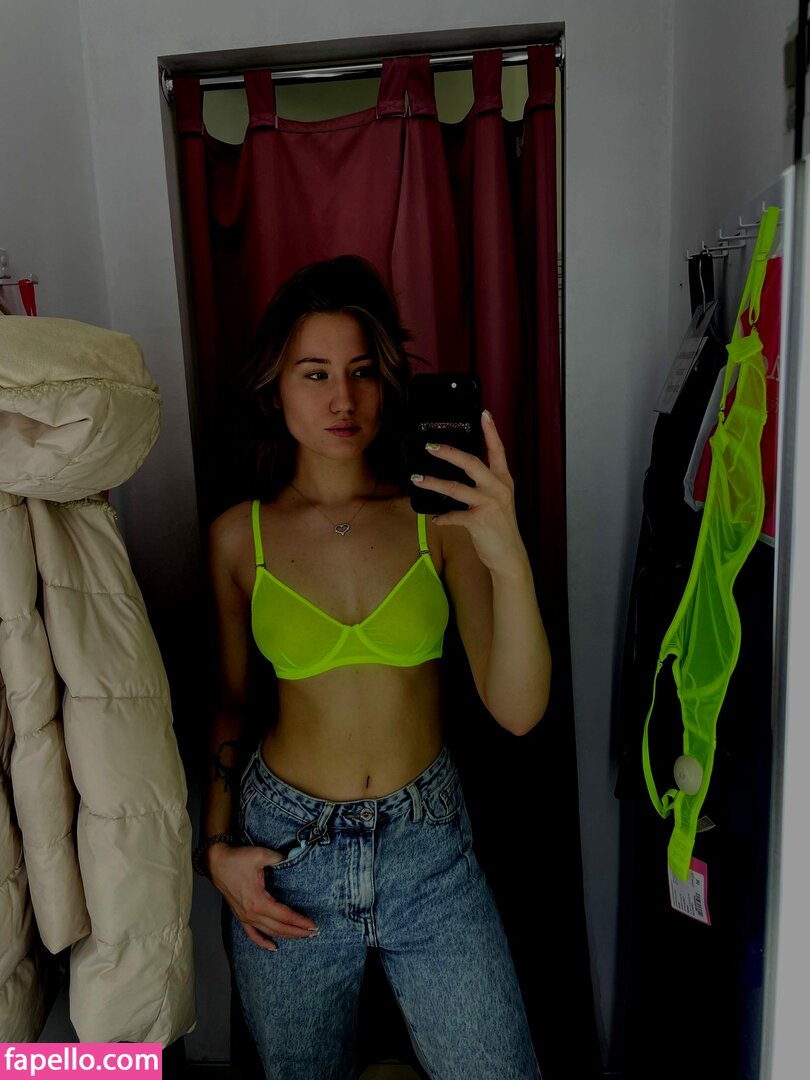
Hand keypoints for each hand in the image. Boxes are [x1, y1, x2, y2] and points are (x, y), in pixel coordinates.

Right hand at [208, 843, 318, 951]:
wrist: (216, 862)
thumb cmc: (238, 859)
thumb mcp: (261, 855)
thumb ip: (279, 858)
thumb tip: (293, 859)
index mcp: (258, 902)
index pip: (285, 916)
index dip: (300, 921)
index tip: (314, 925)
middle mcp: (251, 914)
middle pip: (279, 928)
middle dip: (297, 932)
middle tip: (313, 933)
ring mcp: (245, 917)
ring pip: (268, 932)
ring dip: (285, 935)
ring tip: (301, 936)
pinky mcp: (240, 916)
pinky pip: (252, 934)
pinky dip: (263, 942)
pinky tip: (273, 947)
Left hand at [413, 411, 526, 573]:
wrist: (509, 555)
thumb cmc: (500, 527)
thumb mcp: (498, 501)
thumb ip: (484, 486)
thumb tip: (461, 475)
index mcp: (503, 480)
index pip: (498, 450)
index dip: (491, 431)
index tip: (483, 414)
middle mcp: (497, 488)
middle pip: (471, 463)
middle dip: (448, 452)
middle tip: (430, 446)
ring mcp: (489, 504)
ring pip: (455, 487)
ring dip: (433, 483)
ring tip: (417, 479)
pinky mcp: (479, 521)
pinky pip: (453, 515)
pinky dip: (442, 517)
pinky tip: (435, 518)